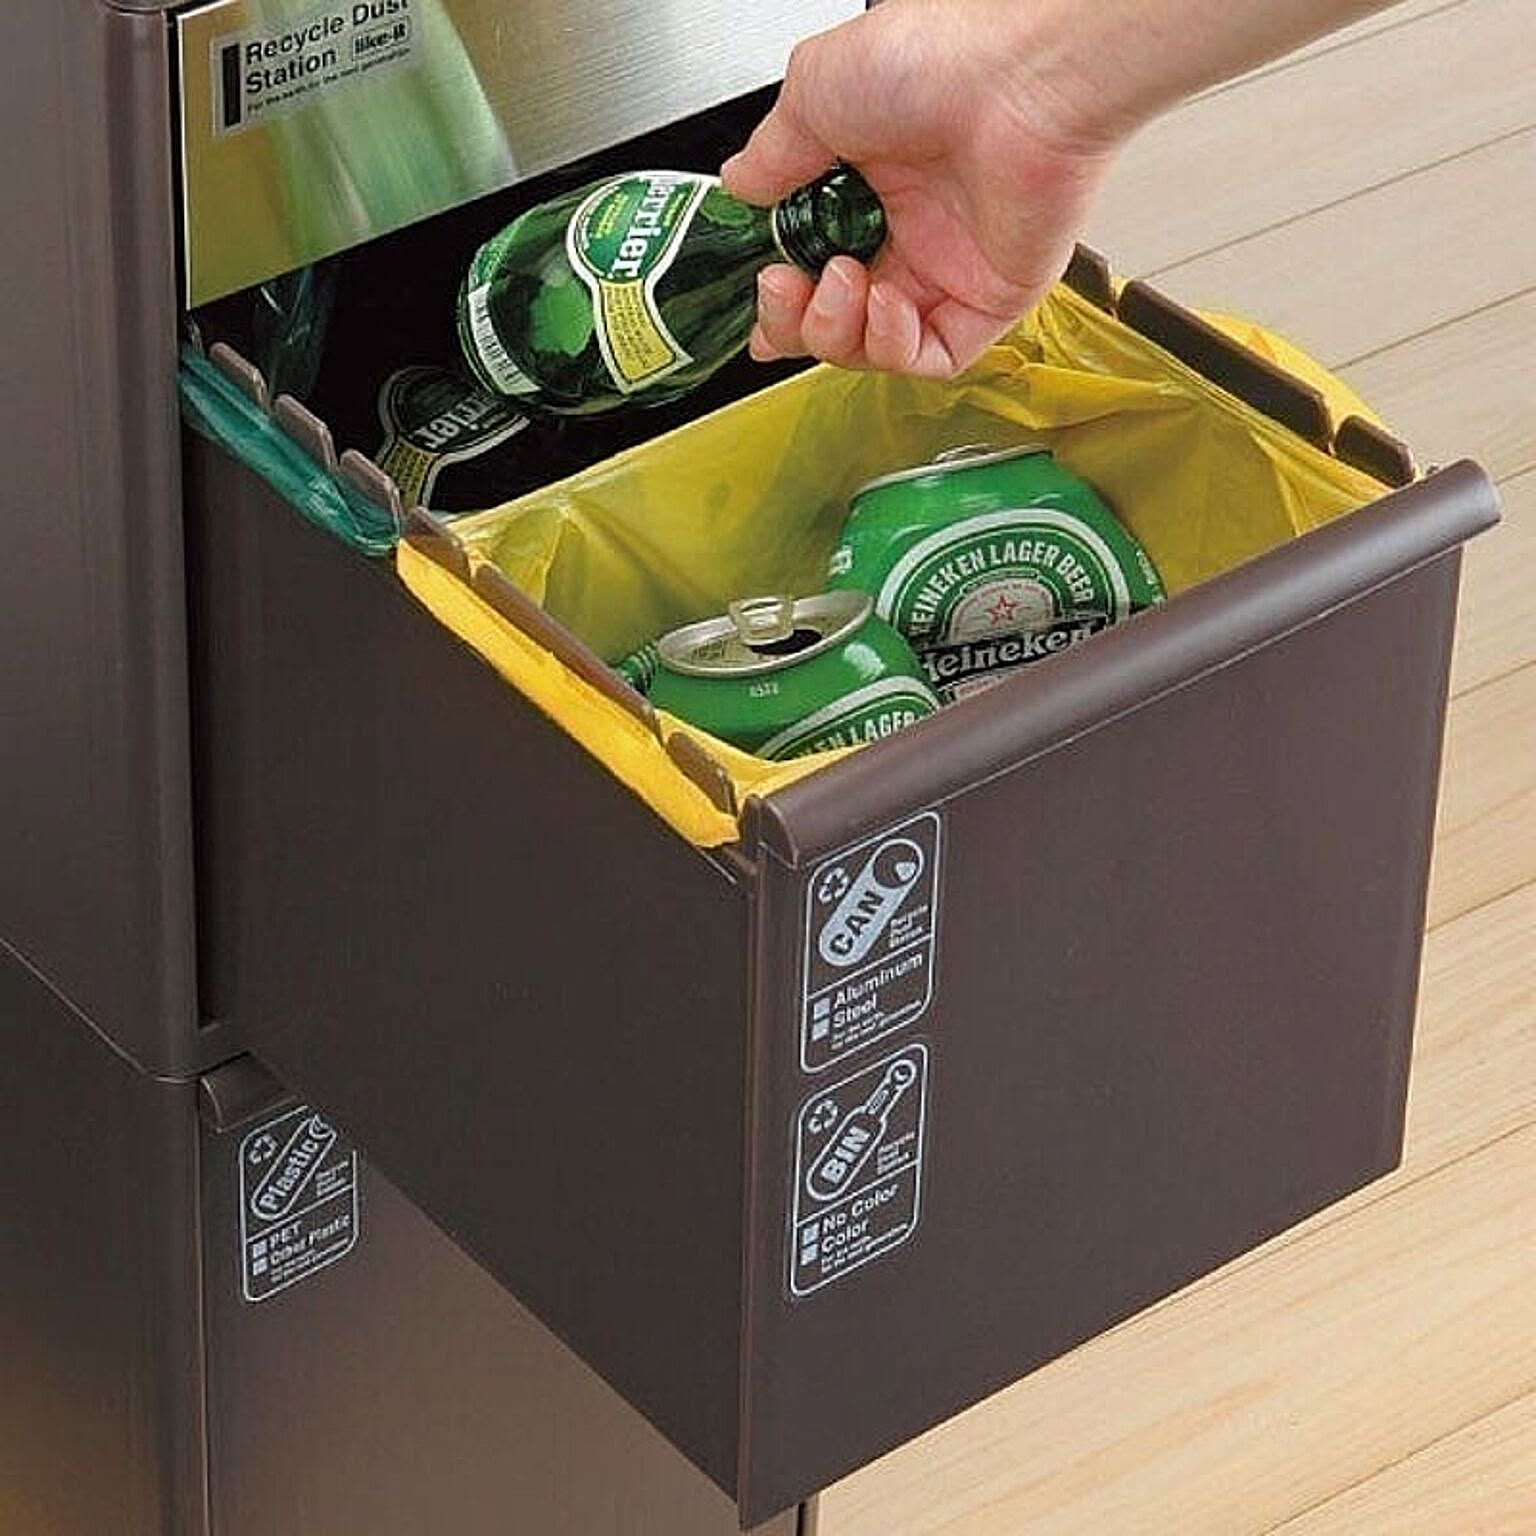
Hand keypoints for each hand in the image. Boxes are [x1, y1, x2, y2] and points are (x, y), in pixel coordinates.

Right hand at [721, 0, 1120, 378]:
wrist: (1016, 74)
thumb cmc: (935, 59)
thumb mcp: (817, 91)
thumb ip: (774, 153)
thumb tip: (741, 187)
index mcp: (870, 183)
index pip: (813, 265)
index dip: (781, 295)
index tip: (760, 294)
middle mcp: (910, 230)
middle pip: (835, 319)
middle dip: (795, 322)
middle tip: (783, 289)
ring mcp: (949, 268)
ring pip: (873, 347)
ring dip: (836, 332)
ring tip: (838, 282)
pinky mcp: (989, 299)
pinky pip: (932, 357)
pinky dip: (893, 346)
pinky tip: (883, 304)